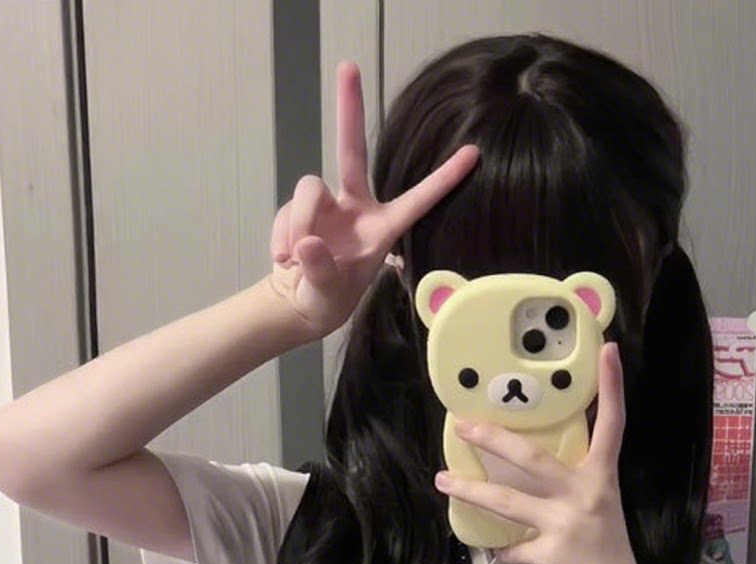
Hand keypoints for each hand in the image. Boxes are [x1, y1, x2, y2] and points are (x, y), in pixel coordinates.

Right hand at [265, 60, 478, 338]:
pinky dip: (281, 236)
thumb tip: (306, 243)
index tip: (474, 153)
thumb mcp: (328, 295)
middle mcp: (356, 207)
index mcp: (382, 229)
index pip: (418, 199)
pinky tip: (284, 261)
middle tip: (349, 66)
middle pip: (352, 151)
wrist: (299, 304)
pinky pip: (287, 210)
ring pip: (308, 187)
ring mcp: (327, 205)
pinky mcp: (300, 209)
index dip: (445, 178)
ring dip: (297, 222)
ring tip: (293, 260)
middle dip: (350, 108)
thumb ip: (320, 270)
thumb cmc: (328, 299)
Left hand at [435, 342, 647, 563]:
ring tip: (442, 481)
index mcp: (601, 477)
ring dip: (471, 490)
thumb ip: (568, 485)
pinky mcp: (549, 552)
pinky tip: (496, 551)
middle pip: (532, 458)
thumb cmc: (604, 546)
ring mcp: (566, 523)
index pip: (611, 424)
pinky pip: (512, 548)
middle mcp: (585, 494)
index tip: (607, 349)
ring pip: (507, 502)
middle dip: (494, 439)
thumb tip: (526, 468)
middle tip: (462, 424)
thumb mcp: (597, 506)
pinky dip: (503, 550)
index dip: (611, 387)